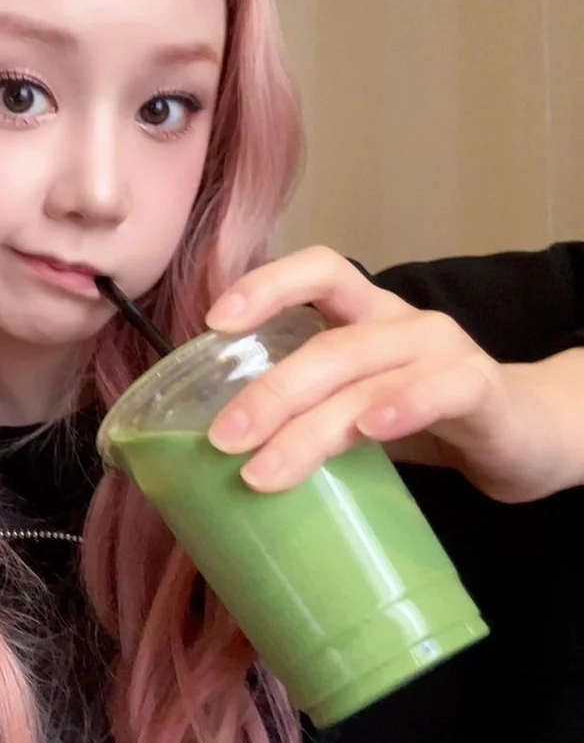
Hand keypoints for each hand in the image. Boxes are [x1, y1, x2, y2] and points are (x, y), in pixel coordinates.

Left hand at [204, 246, 580, 504]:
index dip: (266, 285)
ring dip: (309, 427)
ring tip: (263, 471)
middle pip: (328, 346)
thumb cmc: (429, 418)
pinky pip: (440, 391)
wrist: (528, 436)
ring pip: (367, 378)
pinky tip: (370, 430)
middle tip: (222, 439)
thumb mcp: (359, 403)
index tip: (214, 321)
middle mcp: (404, 324)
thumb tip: (219, 443)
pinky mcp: (481, 391)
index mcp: (368, 316)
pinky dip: (401, 408)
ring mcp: (445, 354)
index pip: (318, 271)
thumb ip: (307, 408)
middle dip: (267, 393)